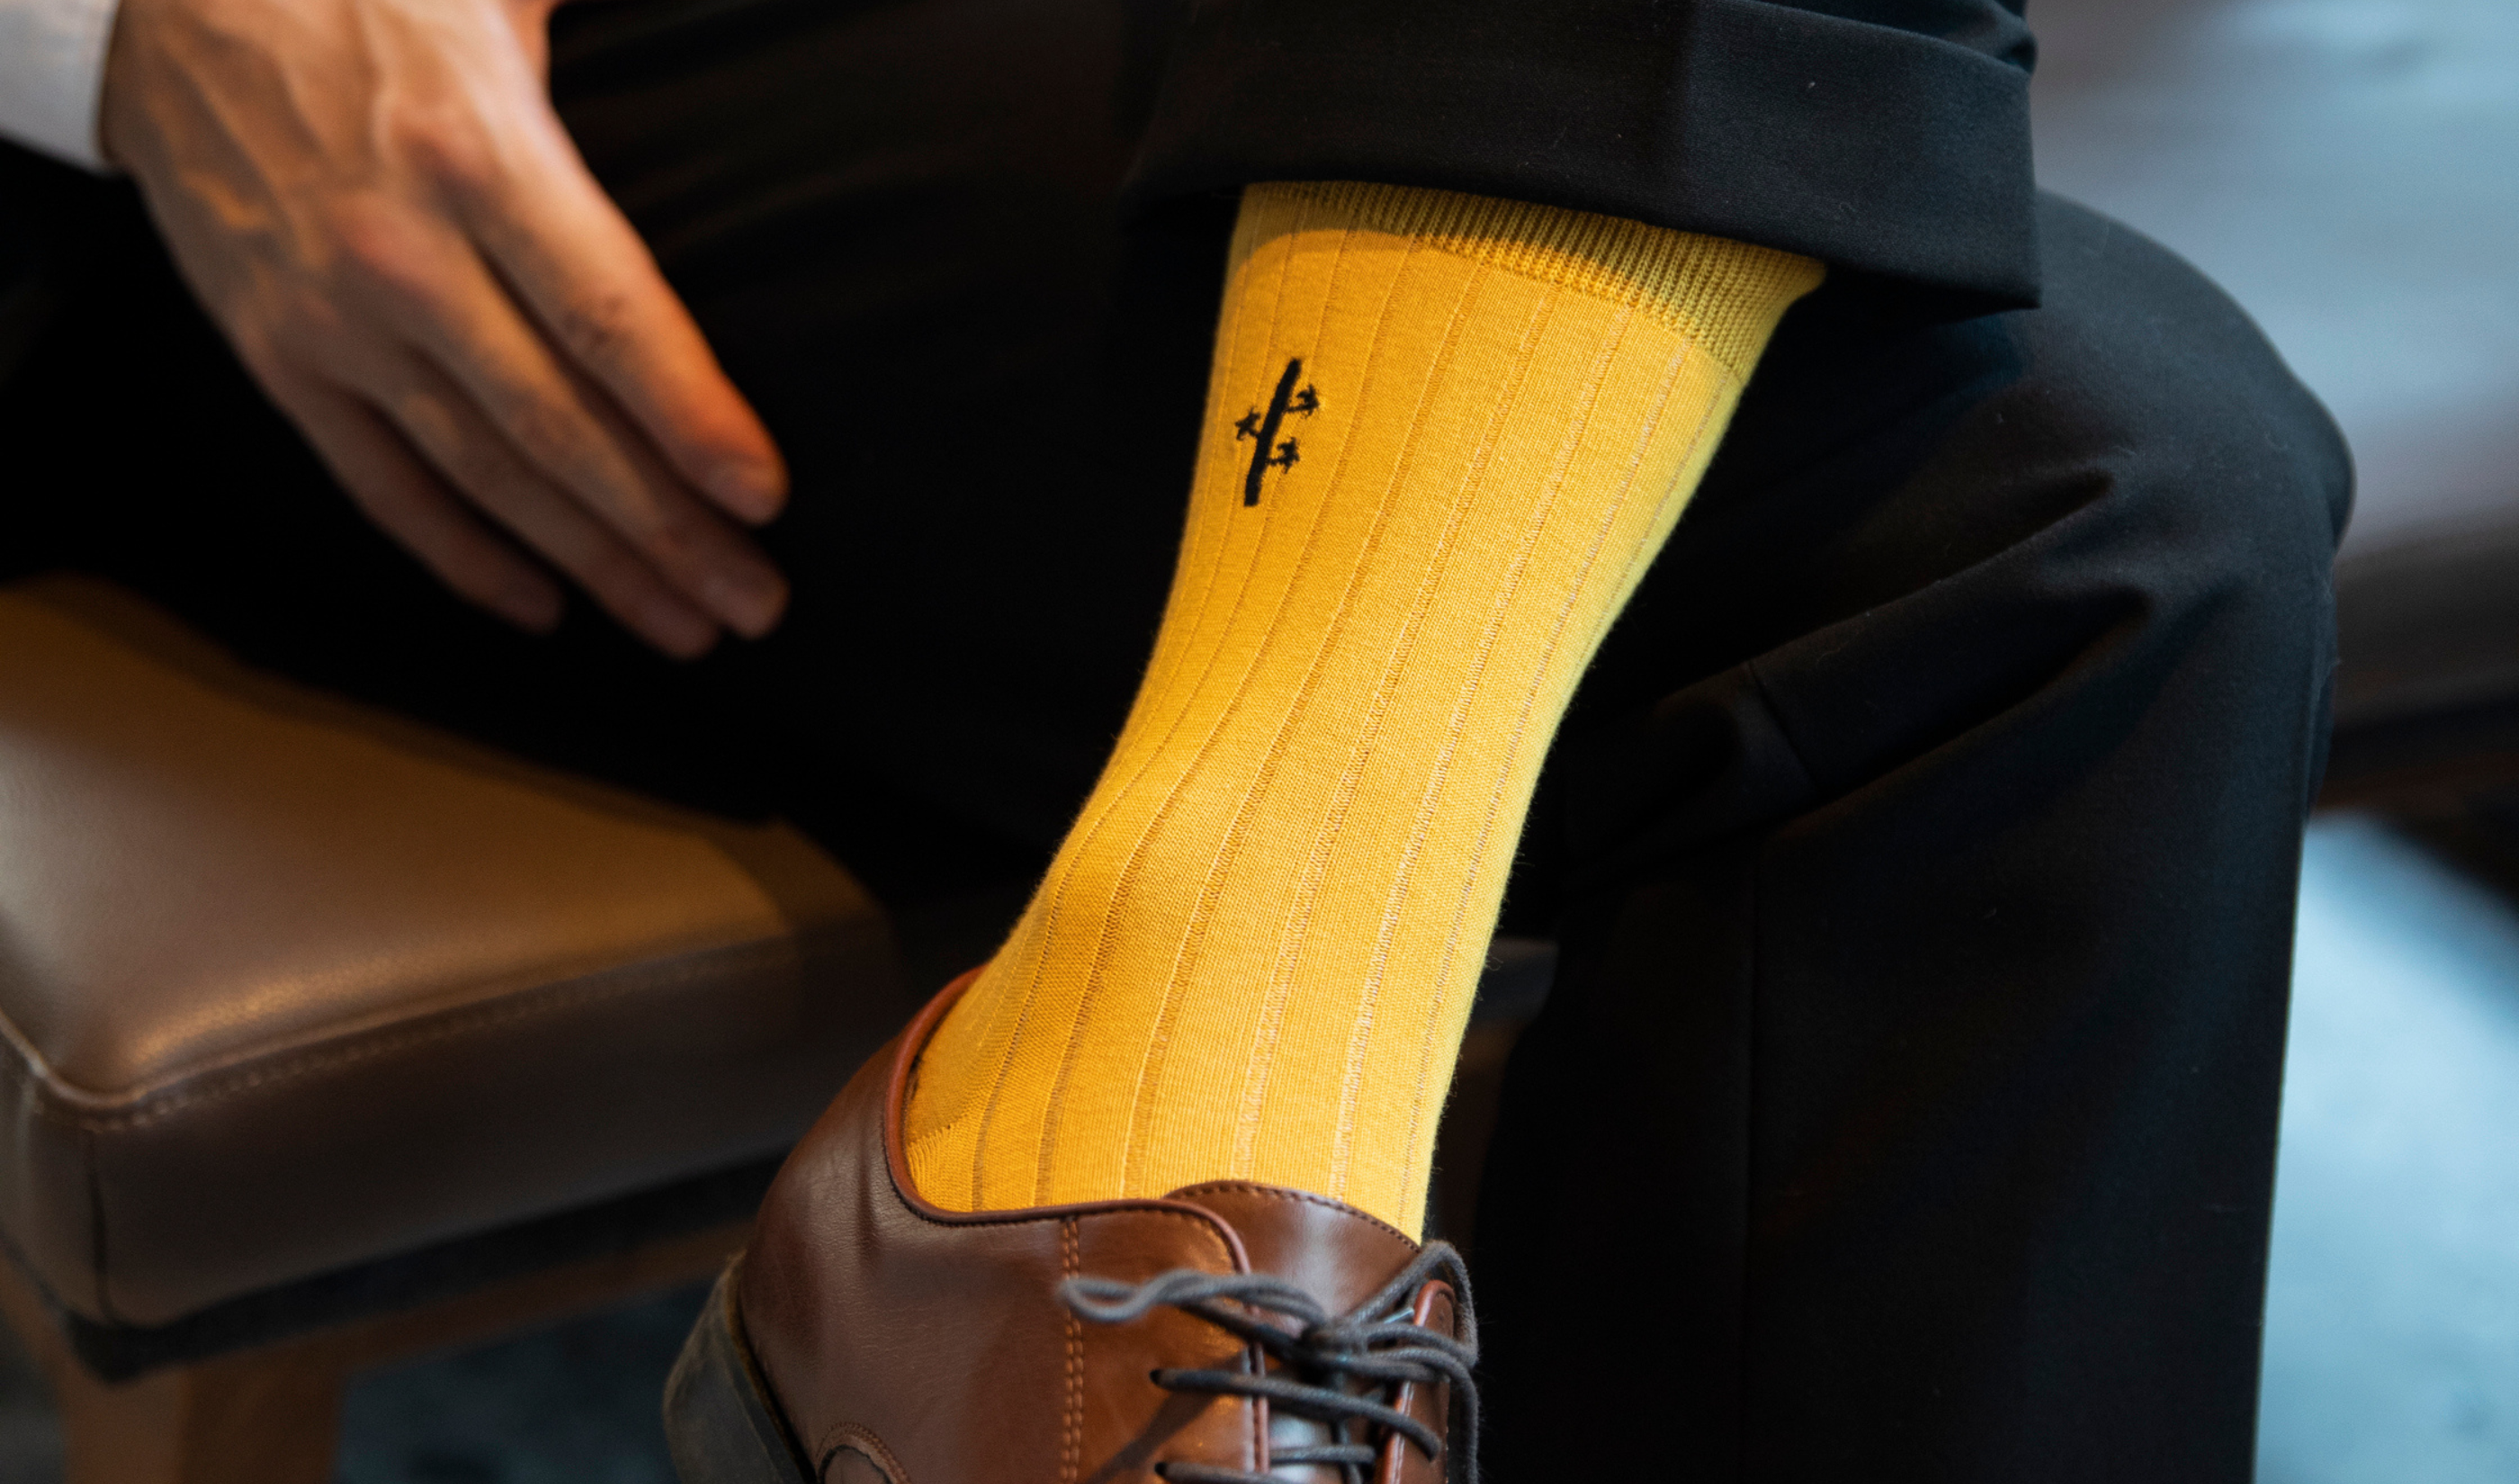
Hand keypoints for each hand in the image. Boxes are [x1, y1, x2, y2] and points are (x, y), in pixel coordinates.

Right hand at [99, 0, 787, 656]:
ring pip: (483, 475)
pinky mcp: (279, 357)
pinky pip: (379, 483)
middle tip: (754, 602)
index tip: (762, 498)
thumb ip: (626, 39)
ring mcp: (334, 320)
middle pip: (560, 425)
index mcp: (477, 155)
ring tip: (683, 625)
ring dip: (592, 563)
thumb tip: (758, 28)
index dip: (690, 418)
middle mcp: (403, 255)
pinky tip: (542, 604)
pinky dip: (460, 555)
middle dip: (668, 530)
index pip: (606, 319)